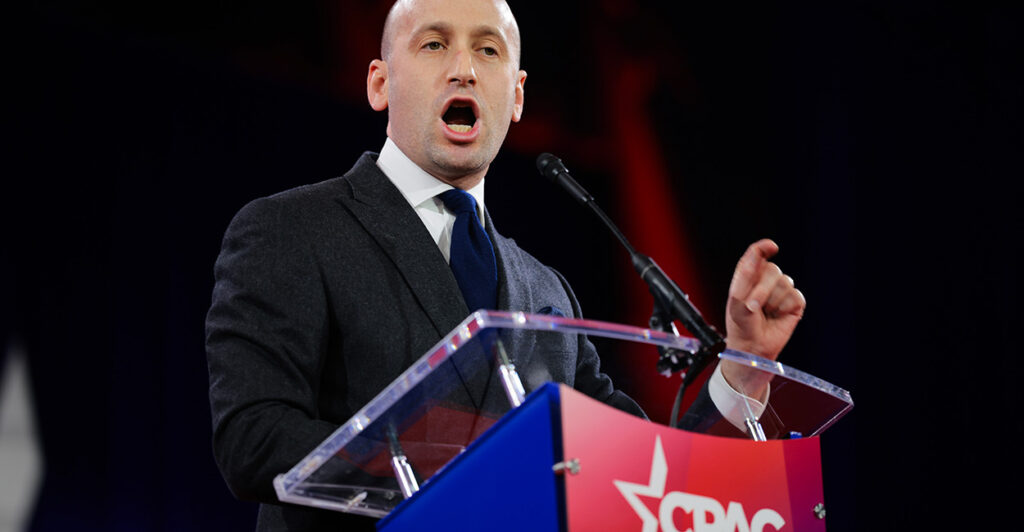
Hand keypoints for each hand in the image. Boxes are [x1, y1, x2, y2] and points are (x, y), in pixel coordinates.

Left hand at [720, 239, 805, 396]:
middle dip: (762, 289)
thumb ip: (746, 274)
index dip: (764, 248)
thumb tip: (758, 253)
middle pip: (773, 270)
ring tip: (765, 313)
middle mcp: (767, 281)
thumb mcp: (737, 298)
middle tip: (754, 306)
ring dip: (772, 301)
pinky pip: (795, 296)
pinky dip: (785, 308)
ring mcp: (782, 291)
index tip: (771, 247)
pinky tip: (777, 316)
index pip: (758, 254)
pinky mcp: (795, 303)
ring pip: (785, 283)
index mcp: (750, 275)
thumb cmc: (741, 324)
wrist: (752, 347)